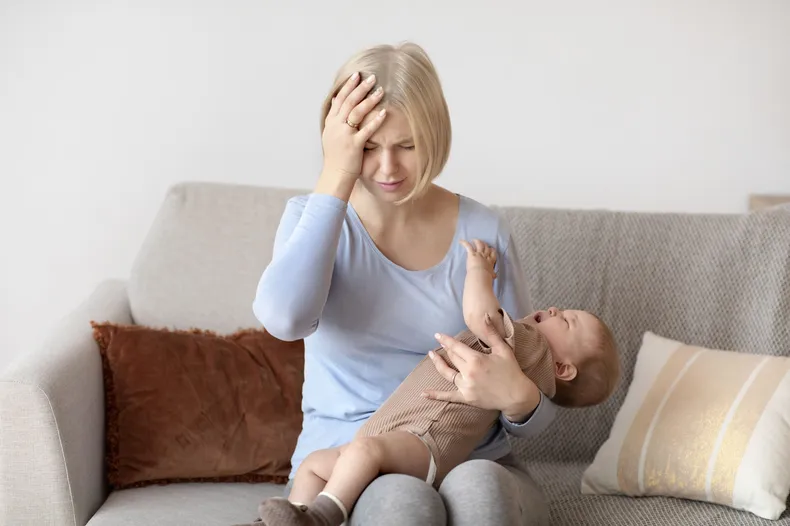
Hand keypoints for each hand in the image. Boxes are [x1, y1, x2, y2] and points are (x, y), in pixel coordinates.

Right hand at [319, 72, 386, 187]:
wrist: (335, 176)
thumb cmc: (336, 157)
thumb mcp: (331, 134)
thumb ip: (334, 116)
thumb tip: (336, 98)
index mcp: (331, 123)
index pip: (339, 99)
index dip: (348, 86)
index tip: (356, 75)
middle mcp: (336, 126)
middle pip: (348, 102)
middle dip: (360, 88)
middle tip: (371, 77)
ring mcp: (344, 135)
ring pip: (356, 112)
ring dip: (369, 100)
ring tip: (380, 90)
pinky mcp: (354, 145)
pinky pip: (366, 130)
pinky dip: (375, 120)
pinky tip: (384, 112)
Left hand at [421, 314, 540, 419]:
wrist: (517, 396)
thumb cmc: (511, 371)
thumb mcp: (503, 349)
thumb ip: (491, 333)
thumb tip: (485, 316)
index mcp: (476, 360)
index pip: (456, 347)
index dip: (446, 340)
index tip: (437, 335)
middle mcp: (468, 373)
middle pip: (452, 358)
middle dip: (446, 350)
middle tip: (440, 344)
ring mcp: (466, 387)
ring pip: (447, 373)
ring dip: (438, 364)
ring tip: (432, 356)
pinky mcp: (466, 398)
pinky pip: (448, 396)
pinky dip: (435, 395)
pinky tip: (423, 393)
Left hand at [460, 239, 496, 278]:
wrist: (480, 275)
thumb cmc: (486, 277)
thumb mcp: (491, 275)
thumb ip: (492, 274)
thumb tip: (495, 276)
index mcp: (490, 261)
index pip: (493, 254)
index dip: (492, 251)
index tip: (492, 249)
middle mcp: (485, 256)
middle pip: (486, 248)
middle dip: (485, 245)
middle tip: (483, 243)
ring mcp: (479, 254)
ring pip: (479, 245)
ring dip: (477, 241)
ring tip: (474, 240)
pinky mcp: (472, 254)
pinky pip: (468, 246)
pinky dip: (464, 243)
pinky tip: (460, 241)